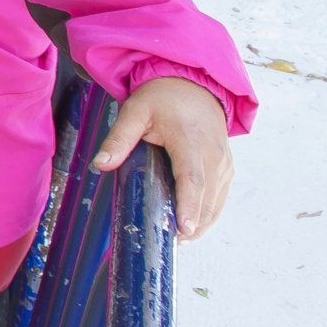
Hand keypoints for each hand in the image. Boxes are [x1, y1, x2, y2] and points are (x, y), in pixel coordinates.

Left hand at [93, 73, 233, 239]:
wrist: (194, 85)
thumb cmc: (162, 98)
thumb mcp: (135, 111)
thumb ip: (118, 138)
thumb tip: (99, 165)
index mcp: (190, 141)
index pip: (192, 179)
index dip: (189, 206)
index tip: (184, 229)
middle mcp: (213, 155)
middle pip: (207, 198)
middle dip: (193, 223)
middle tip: (171, 242)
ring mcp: (224, 163)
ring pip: (217, 202)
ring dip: (201, 223)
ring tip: (178, 239)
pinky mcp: (227, 168)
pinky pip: (220, 197)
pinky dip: (208, 213)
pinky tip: (191, 226)